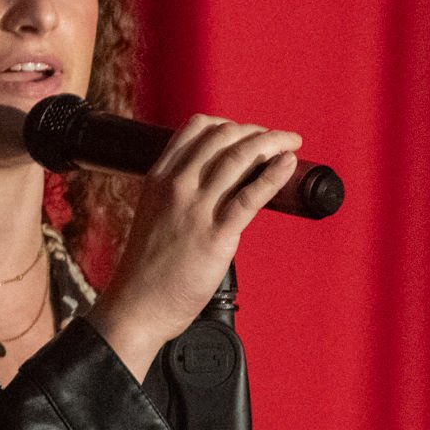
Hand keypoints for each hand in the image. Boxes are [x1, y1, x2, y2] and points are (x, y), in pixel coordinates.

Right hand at [86, 114, 301, 380]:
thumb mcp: (153, 212)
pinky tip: (289, 164)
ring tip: (291, 143)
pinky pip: (249, 196)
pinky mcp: (215, 235)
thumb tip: (212, 183)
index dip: (229, 124)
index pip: (195, 128)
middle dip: (257, 130)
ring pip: (239, 158)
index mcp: (159, 177)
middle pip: (223, 137)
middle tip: (278, 138)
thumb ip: (176, 193)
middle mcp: (176, 185)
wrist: (137, 305)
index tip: (248, 132)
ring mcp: (195, 209)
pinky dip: (274, 174)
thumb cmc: (146, 267)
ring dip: (272, 143)